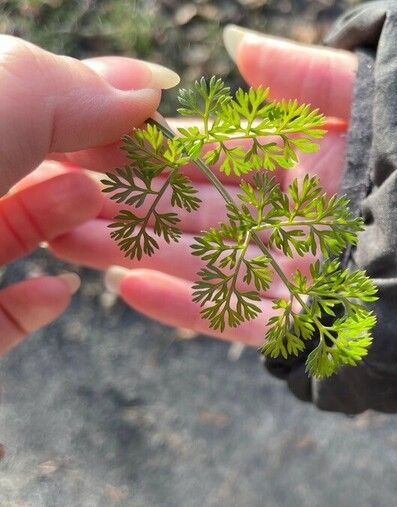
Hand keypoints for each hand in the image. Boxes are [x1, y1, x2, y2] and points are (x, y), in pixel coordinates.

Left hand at [0, 35, 178, 354]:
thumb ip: (78, 88)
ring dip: (70, 221)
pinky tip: (58, 289)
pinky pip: (4, 309)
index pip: (36, 94)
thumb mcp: (5, 97)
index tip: (160, 116)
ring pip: (21, 230)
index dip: (102, 99)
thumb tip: (150, 85)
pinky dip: (38, 301)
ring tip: (103, 211)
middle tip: (152, 170)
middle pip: (34, 162)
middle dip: (96, 161)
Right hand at [48, 29, 357, 346]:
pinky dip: (185, 307)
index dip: (161, 143)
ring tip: (70, 236)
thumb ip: (309, 77)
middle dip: (132, 198)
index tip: (101, 133)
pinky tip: (128, 290)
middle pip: (200, 208)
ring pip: (205, 262)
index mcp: (310, 164)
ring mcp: (298, 274)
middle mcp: (296, 218)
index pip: (221, 150)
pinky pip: (238, 317)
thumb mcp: (377, 105)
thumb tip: (234, 47)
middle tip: (62, 186)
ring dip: (138, 250)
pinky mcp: (308, 324)